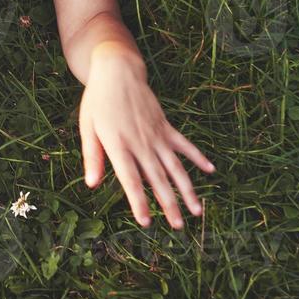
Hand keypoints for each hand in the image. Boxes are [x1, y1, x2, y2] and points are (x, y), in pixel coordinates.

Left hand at [78, 48, 215, 229]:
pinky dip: (198, 157)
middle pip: (157, 178)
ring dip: (187, 189)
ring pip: (175, 167)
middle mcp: (140, 142)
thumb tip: (91, 184)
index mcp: (118, 144)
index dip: (138, 201)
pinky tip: (211, 171)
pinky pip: (184, 144)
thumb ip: (92, 156)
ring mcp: (156, 134)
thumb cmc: (98, 101)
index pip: (130, 179)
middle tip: (177, 227)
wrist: (118, 71)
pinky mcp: (166, 126)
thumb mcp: (88, 127)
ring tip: (197, 211)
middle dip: (168, 204)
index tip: (145, 221)